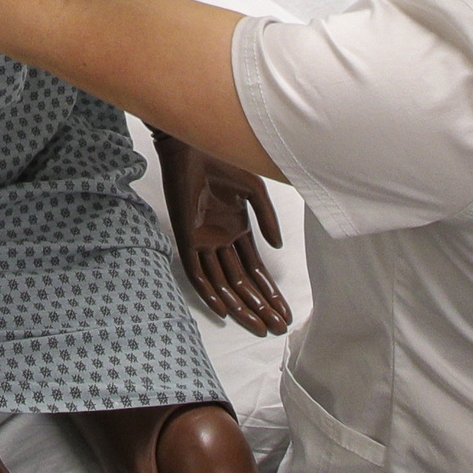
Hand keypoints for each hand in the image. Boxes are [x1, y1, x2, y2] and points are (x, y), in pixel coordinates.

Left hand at [157, 130, 290, 333]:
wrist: (195, 143)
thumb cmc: (224, 160)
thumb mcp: (255, 192)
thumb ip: (267, 220)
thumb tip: (278, 250)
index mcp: (238, 229)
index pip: (256, 269)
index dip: (271, 292)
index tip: (285, 312)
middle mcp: (222, 239)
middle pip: (242, 282)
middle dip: (260, 306)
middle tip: (277, 328)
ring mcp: (204, 240)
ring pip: (222, 283)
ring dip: (239, 305)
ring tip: (258, 326)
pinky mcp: (186, 237)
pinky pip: (196, 272)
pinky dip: (209, 292)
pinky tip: (224, 311)